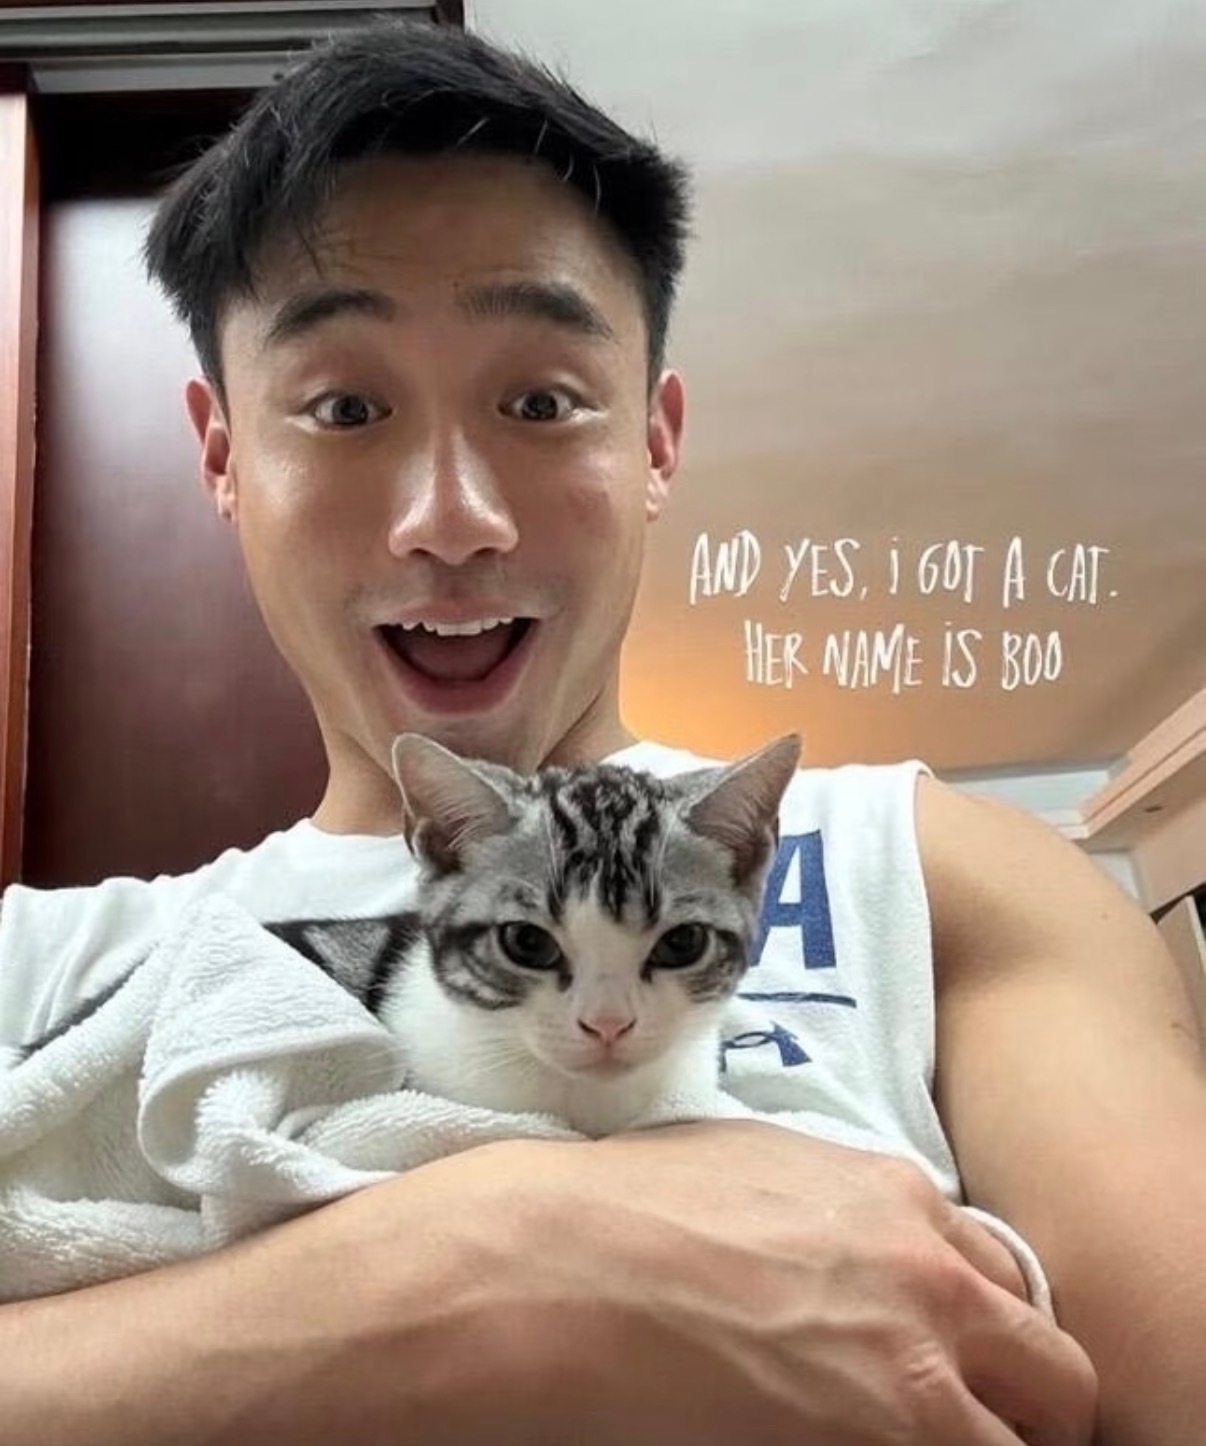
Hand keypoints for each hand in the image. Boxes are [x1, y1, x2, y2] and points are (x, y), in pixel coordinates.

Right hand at [1, 1119, 1092, 1445]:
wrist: (545, 1268)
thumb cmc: (619, 1213)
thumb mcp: (747, 1169)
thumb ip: (838, 1212)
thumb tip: (863, 1259)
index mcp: (895, 1199)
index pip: (1006, 1282)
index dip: (985, 1335)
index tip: (960, 1366)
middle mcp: (927, 1278)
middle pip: (1051, 1373)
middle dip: (1021, 1401)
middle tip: (959, 1423)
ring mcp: (912, 1369)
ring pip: (1028, 1441)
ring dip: (983, 1443)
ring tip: (908, 1437)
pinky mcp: (877, 1437)